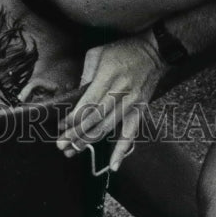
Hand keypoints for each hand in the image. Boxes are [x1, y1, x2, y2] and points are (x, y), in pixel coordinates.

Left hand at [56, 33, 164, 169]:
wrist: (154, 52)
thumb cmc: (123, 50)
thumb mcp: (98, 52)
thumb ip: (86, 73)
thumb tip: (76, 94)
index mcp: (108, 77)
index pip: (88, 104)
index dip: (73, 118)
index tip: (61, 126)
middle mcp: (121, 93)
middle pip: (95, 120)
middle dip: (76, 134)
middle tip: (61, 145)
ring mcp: (132, 104)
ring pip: (107, 129)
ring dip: (89, 142)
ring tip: (72, 152)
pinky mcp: (140, 111)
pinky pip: (131, 134)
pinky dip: (122, 151)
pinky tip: (113, 166)